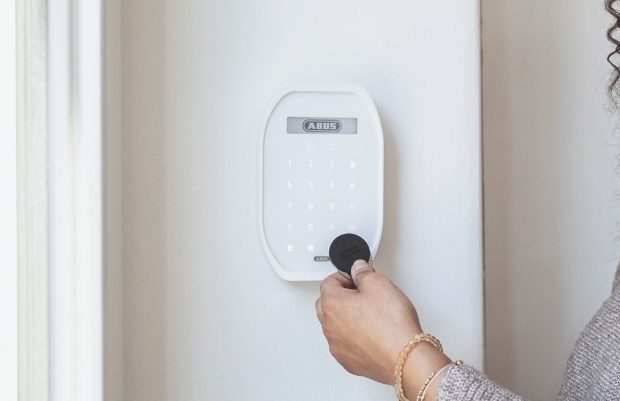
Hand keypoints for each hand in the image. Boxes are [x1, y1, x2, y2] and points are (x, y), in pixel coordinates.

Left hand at [315, 259, 423, 383]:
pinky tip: (371, 333)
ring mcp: (337, 345)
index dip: (345, 276)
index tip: (358, 278)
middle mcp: (329, 326)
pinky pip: (345, 343)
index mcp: (332, 304)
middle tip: (362, 294)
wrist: (404, 358)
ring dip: (346, 317)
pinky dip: (353, 337)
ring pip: (335, 325)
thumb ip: (364, 272)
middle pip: (327, 304)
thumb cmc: (392, 325)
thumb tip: (358, 269)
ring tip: (370, 314)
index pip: (329, 282)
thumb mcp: (379, 284)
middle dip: (342, 296)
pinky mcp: (348, 361)